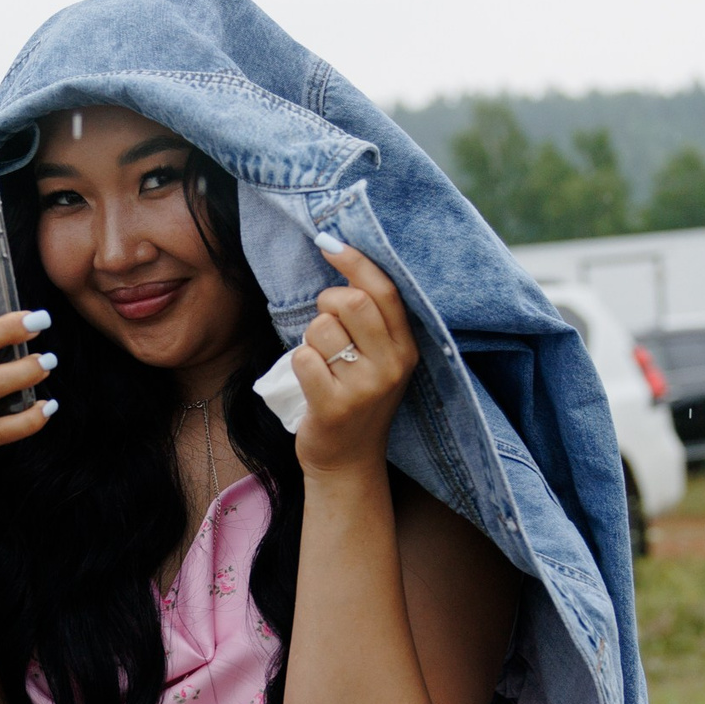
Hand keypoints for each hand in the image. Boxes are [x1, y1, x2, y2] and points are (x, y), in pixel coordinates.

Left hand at [290, 236, 417, 476]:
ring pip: (322, 329)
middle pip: (352, 302)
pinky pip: (304, 358)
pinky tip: (310, 382)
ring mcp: (366, 387)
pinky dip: (298, 363)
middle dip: (327, 302)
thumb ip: (369, 318)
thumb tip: (337, 253)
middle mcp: (393, 365)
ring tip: (322, 362)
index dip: (355, 261)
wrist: (348, 461)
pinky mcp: (336, 406)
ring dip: (311, 339)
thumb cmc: (355, 398)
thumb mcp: (376, 359)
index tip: (328, 242)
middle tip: (325, 323)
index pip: (384, 290)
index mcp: (406, 348)